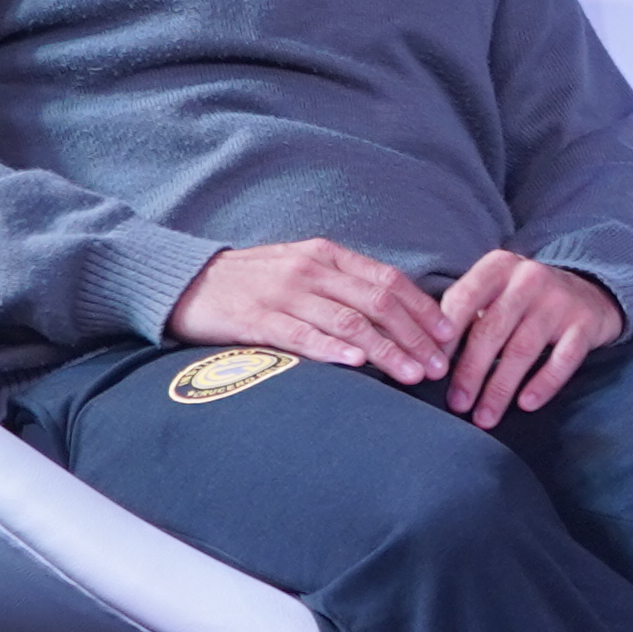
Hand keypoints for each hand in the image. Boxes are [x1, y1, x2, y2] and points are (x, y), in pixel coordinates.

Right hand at [174, 237, 450, 384]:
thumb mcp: (302, 269)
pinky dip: (332, 348)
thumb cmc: (252, 282)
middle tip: (437, 366)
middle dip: (414, 336)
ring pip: (348, 321)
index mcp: (327, 256)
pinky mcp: (255, 318)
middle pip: (378, 303)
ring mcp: (283, 293)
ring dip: (385, 350)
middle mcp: (311, 270)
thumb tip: (394, 315)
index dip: (423, 310)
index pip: (389, 281)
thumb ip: (342, 286)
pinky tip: (356, 364)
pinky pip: (300, 334)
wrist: (184, 280)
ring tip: (410, 375)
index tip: (448, 337)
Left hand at [424, 250, 625, 425]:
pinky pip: (563, 359)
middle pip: (490, 330)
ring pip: (523, 349)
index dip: (444, 340)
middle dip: (470, 372)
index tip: (431, 372)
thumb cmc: (525, 299)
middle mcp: (529, 278)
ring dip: (500, 388)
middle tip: (456, 404)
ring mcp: (559, 300)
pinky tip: (526, 404)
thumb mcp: (495, 290)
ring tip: (484, 417)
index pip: (462, 300)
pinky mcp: (585, 323)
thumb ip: (464, 312)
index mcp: (498, 267)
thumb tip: (425, 357)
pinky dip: (544, 384)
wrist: (590, 290)